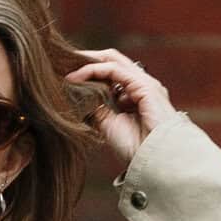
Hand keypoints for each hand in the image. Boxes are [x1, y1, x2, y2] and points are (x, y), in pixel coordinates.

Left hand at [64, 48, 174, 169]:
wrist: (156, 160)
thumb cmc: (137, 149)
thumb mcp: (110, 127)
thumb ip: (99, 111)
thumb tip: (82, 101)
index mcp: (136, 95)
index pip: (112, 74)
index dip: (90, 72)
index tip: (68, 77)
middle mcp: (141, 85)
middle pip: (111, 61)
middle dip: (87, 60)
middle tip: (64, 63)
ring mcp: (143, 83)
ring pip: (111, 61)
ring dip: (87, 63)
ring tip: (67, 69)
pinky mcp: (143, 84)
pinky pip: (113, 69)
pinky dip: (92, 70)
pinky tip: (76, 77)